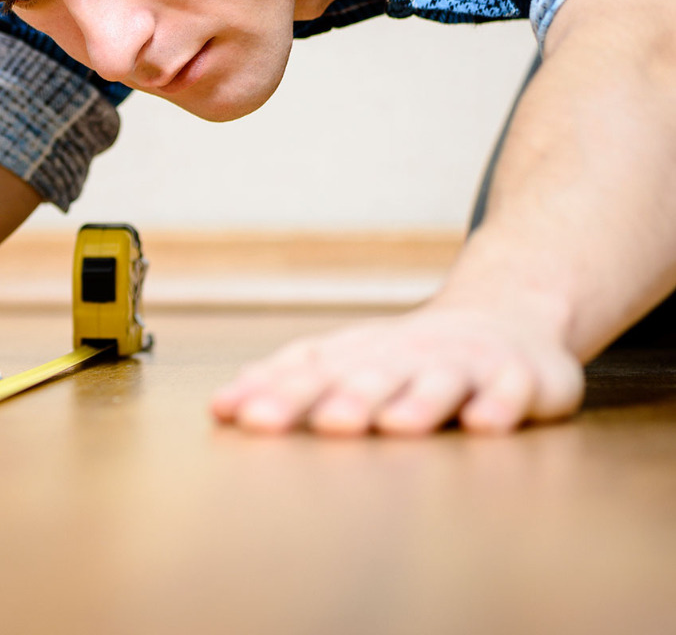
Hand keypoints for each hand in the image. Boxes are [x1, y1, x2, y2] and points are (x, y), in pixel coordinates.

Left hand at [209, 304, 583, 435]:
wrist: (507, 315)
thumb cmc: (408, 354)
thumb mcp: (350, 362)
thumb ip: (290, 382)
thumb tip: (220, 405)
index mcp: (360, 355)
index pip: (310, 372)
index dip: (275, 393)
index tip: (238, 416)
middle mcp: (406, 356)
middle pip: (370, 377)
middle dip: (342, 400)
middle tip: (318, 425)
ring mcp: (463, 364)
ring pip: (437, 383)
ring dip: (415, 402)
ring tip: (393, 424)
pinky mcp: (519, 378)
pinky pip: (510, 392)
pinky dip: (498, 406)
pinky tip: (484, 424)